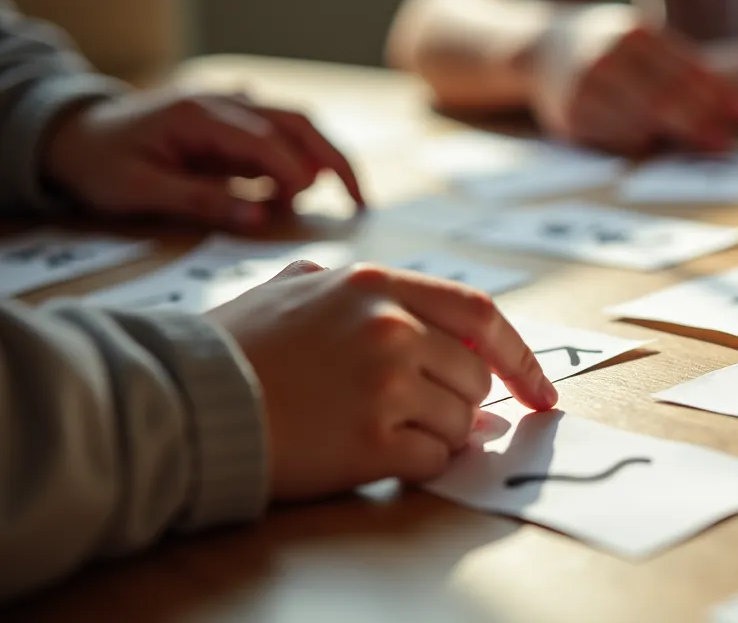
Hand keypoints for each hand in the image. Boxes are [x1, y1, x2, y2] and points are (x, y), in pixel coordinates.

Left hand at [42, 89, 364, 230]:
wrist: (75, 133)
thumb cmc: (102, 163)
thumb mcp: (141, 190)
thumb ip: (202, 201)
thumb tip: (260, 221)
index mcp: (201, 113)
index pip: (267, 138)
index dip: (293, 172)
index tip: (304, 205)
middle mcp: (226, 102)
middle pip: (299, 122)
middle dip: (335, 161)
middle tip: (360, 203)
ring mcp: (234, 108)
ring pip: (298, 124)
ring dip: (321, 161)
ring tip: (334, 202)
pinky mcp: (236, 122)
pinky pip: (282, 135)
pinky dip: (300, 161)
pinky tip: (292, 195)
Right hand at [207, 261, 556, 499]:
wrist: (186, 402)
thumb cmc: (237, 347)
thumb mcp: (298, 286)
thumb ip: (361, 292)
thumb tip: (424, 323)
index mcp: (378, 285)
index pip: (481, 315)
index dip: (519, 356)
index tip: (539, 390)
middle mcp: (391, 327)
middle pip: (474, 379)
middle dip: (461, 404)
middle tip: (419, 413)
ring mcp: (385, 383)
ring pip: (459, 423)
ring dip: (434, 436)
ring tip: (375, 429)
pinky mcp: (372, 440)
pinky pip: (433, 461)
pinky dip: (418, 465)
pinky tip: (372, 455)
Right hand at [533, 4, 737, 153]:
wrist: (537, 49)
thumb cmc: (604, 47)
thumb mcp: (637, 38)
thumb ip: (674, 63)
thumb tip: (725, 101)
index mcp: (632, 34)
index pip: (684, 68)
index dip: (717, 93)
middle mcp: (607, 58)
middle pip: (666, 98)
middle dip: (700, 122)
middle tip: (724, 141)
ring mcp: (586, 88)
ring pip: (642, 122)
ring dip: (674, 137)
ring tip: (702, 145)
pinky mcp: (571, 117)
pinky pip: (616, 138)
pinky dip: (639, 141)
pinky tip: (651, 141)